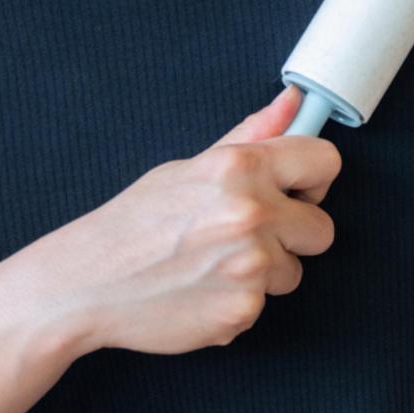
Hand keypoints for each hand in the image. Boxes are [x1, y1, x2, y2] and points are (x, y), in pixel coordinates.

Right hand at [22, 85, 341, 356]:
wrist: (88, 281)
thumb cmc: (135, 222)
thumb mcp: (190, 167)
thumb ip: (251, 136)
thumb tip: (294, 101)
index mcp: (240, 167)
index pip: (326, 162)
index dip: (314, 179)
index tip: (297, 191)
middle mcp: (252, 214)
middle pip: (322, 229)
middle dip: (293, 235)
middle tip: (248, 235)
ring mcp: (250, 267)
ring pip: (294, 272)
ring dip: (265, 272)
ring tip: (215, 264)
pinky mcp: (242, 311)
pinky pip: (263, 304)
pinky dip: (238, 302)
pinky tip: (203, 290)